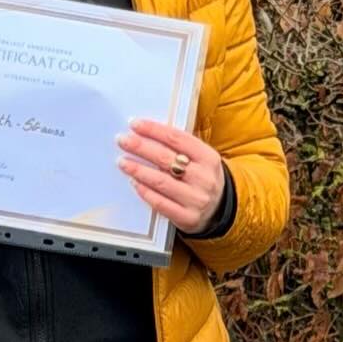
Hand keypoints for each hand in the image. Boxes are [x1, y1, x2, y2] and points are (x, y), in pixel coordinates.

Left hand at [116, 118, 225, 235]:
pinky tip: (133, 182)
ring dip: (138, 170)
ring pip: (160, 181)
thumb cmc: (202, 178)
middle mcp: (204, 178)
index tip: (135, 124)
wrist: (220, 209)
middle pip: (165, 158)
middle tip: (122, 141)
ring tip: (122, 162)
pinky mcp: (187, 217)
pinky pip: (160, 203)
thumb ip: (179, 148)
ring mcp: (196, 199)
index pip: (177, 138)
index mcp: (208, 157)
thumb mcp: (201, 160)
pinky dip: (144, 191)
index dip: (153, 130)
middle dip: (140, 147)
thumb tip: (146, 134)